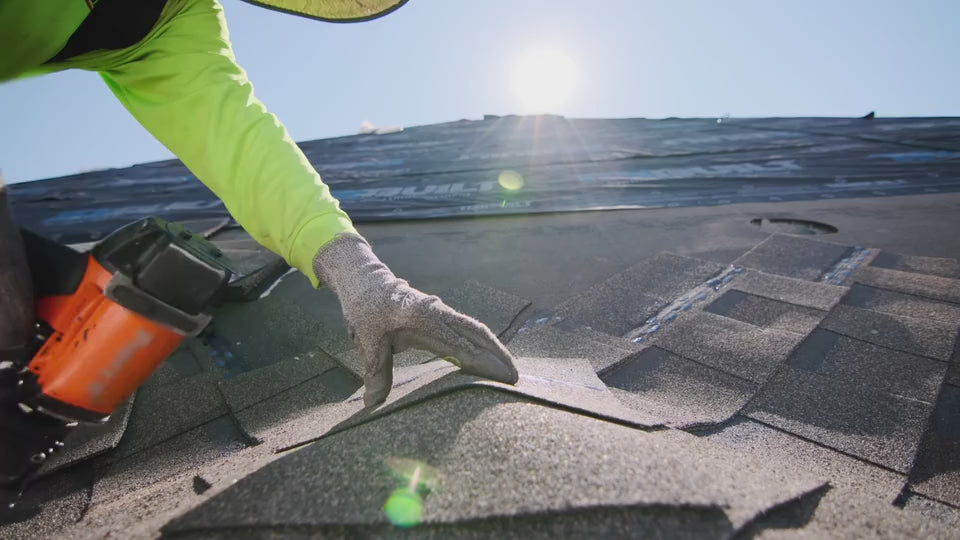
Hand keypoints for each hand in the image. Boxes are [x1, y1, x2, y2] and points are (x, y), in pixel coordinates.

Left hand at [313, 234, 518, 406]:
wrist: (365, 282)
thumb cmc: (365, 311)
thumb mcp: (366, 343)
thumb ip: (376, 373)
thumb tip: (372, 405)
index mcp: (424, 318)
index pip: (461, 344)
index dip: (483, 362)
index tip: (500, 377)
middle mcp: (438, 312)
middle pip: (477, 334)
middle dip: (498, 356)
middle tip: (515, 380)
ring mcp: (441, 311)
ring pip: (476, 329)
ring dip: (494, 348)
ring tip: (510, 371)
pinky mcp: (440, 314)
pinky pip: (468, 328)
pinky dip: (483, 342)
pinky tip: (490, 357)